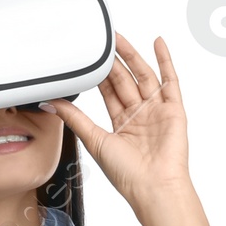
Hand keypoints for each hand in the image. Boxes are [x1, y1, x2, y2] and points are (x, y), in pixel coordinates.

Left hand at [43, 33, 190, 215]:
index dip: (99, 74)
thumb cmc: (126, 174)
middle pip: (125, 80)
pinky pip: (171, 81)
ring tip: (119, 37)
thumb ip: (75, 119)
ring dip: (132, 56)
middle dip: (113, 60)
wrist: (153, 187)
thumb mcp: (94, 141)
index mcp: (122, 124)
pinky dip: (166, 61)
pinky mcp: (174, 110)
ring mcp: (157, 111)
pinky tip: (158, 43)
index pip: (109, 92)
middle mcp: (140, 116)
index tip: (89, 56)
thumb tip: (51, 103)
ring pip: (144, 76)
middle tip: (102, 39)